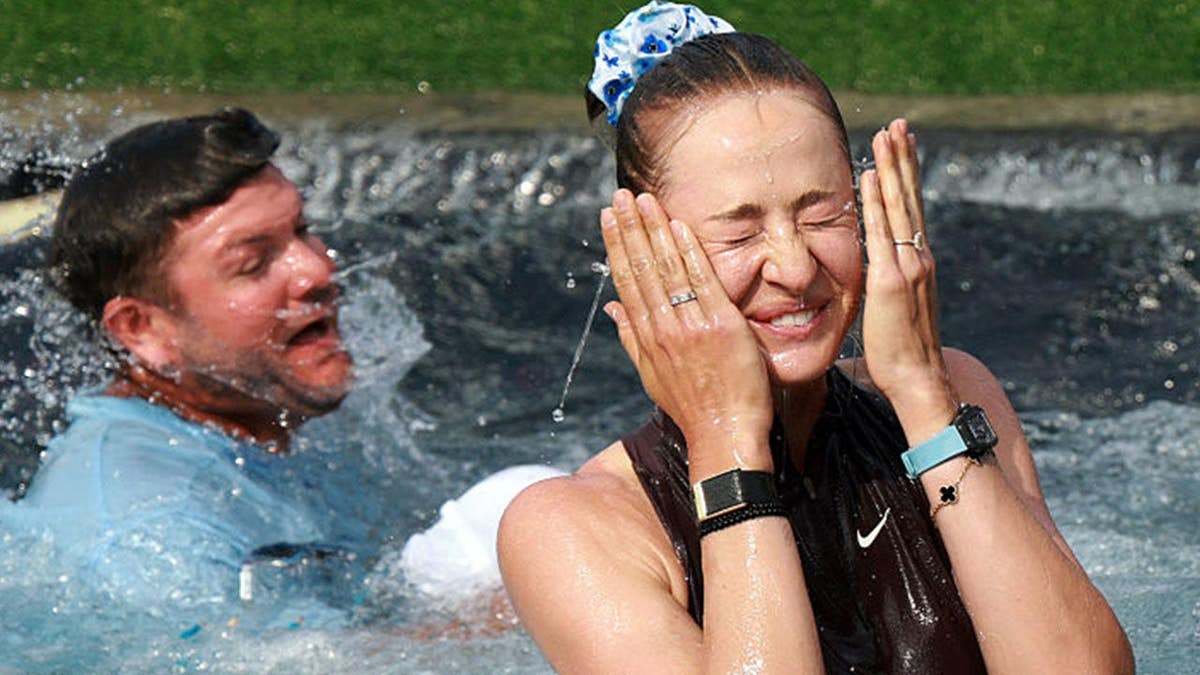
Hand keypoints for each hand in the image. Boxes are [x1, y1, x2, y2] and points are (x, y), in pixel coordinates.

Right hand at [600, 189, 773, 472]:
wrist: (724, 435)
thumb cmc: (693, 408)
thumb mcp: (652, 375)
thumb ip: (631, 337)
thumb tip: (612, 308)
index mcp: (646, 337)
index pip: (627, 281)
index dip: (616, 246)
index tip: (609, 218)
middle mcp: (663, 328)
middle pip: (641, 268)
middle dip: (629, 228)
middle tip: (621, 196)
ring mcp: (690, 326)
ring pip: (667, 269)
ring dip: (654, 231)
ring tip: (645, 200)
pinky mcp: (720, 326)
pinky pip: (702, 282)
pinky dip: (690, 253)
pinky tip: (678, 227)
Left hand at [860, 119, 957, 443]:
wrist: (917, 378)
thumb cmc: (901, 354)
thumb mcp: (894, 310)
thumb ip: (888, 288)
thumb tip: (876, 283)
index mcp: (918, 263)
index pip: (911, 210)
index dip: (907, 178)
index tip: (902, 147)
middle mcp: (918, 257)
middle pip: (910, 197)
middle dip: (903, 158)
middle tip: (899, 124)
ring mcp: (907, 265)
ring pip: (898, 205)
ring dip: (891, 166)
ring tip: (887, 134)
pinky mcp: (889, 278)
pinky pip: (881, 230)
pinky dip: (877, 200)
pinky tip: (870, 175)